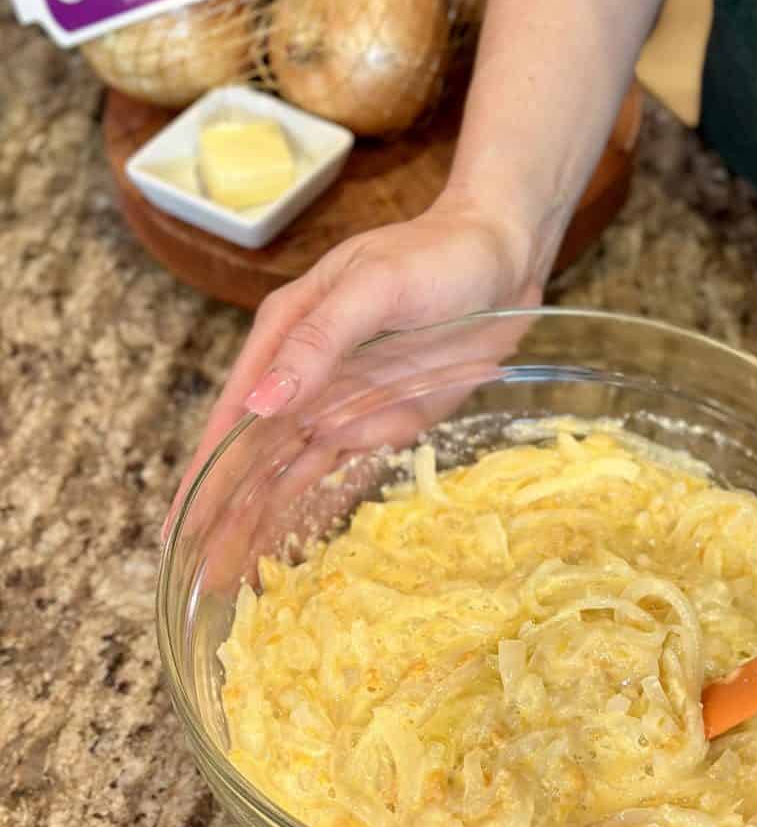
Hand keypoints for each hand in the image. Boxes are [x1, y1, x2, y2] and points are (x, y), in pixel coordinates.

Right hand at [164, 190, 542, 537]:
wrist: (503, 255)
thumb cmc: (436, 256)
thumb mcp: (374, 288)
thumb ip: (318, 342)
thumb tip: (260, 405)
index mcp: (288, 332)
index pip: (237, 412)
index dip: (208, 470)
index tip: (183, 525)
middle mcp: (310, 372)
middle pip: (258, 449)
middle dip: (230, 508)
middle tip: (208, 571)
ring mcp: (349, 398)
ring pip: (296, 466)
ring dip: (268, 514)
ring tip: (240, 570)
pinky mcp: (389, 415)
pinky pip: (346, 465)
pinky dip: (319, 500)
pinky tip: (296, 537)